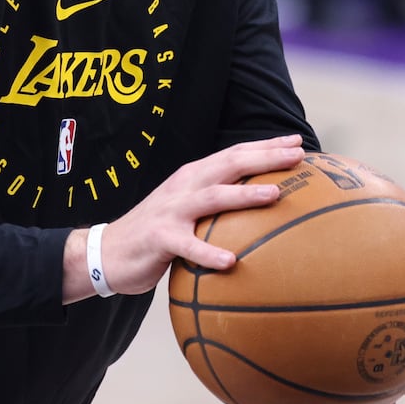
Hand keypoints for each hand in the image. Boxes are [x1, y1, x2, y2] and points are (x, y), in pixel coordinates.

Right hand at [67, 135, 305, 301]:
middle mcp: (185, 186)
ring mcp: (171, 210)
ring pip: (212, 197)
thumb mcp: (188, 210)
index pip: (234, 154)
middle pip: (229, 164)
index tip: (297, 142)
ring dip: (244, 195)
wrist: (107, 251)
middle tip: (297, 155)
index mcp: (194, 177)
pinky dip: (208, 252)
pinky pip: (187, 245)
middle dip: (265, 157)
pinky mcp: (159, 238)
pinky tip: (230, 261)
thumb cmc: (158, 232)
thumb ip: (216, 204)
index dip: (266, 146)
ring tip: (274, 195)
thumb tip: (259, 206)